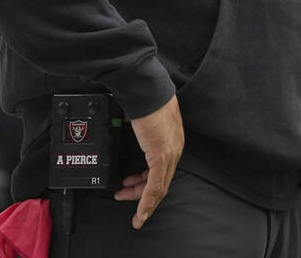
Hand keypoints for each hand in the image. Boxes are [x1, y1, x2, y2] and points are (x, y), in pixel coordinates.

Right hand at [114, 95, 183, 228]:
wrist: (146, 90)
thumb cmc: (145, 100)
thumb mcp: (145, 121)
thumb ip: (143, 131)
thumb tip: (129, 133)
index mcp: (172, 142)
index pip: (163, 171)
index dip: (148, 183)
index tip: (135, 189)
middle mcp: (174, 150)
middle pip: (161, 182)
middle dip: (142, 195)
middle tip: (126, 198)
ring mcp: (169, 153)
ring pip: (159, 188)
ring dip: (143, 202)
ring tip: (126, 202)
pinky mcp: (161, 155)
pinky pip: (155, 186)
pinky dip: (146, 201)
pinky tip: (140, 210)